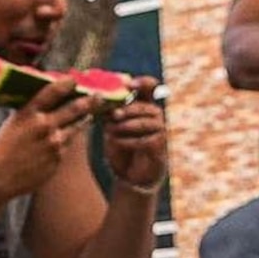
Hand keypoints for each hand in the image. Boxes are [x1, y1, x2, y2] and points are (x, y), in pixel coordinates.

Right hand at [0, 77, 94, 199]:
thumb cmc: (1, 150)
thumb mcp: (13, 124)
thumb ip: (31, 113)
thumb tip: (47, 101)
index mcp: (29, 114)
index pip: (54, 91)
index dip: (68, 83)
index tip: (74, 79)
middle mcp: (44, 126)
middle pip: (75, 108)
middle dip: (89, 101)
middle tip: (98, 96)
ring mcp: (54, 143)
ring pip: (76, 126)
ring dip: (84, 119)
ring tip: (89, 114)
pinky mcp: (58, 159)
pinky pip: (67, 145)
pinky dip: (67, 140)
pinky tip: (64, 138)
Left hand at [105, 78, 169, 192]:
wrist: (129, 174)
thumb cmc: (120, 146)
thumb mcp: (111, 127)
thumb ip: (108, 113)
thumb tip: (98, 99)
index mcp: (144, 106)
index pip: (150, 88)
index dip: (143, 83)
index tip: (129, 83)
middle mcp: (155, 116)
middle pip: (146, 106)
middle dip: (129, 109)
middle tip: (114, 114)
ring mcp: (160, 131)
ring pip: (147, 122)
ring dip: (127, 125)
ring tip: (111, 130)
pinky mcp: (160, 146)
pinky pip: (146, 140)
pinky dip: (129, 141)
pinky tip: (116, 142)